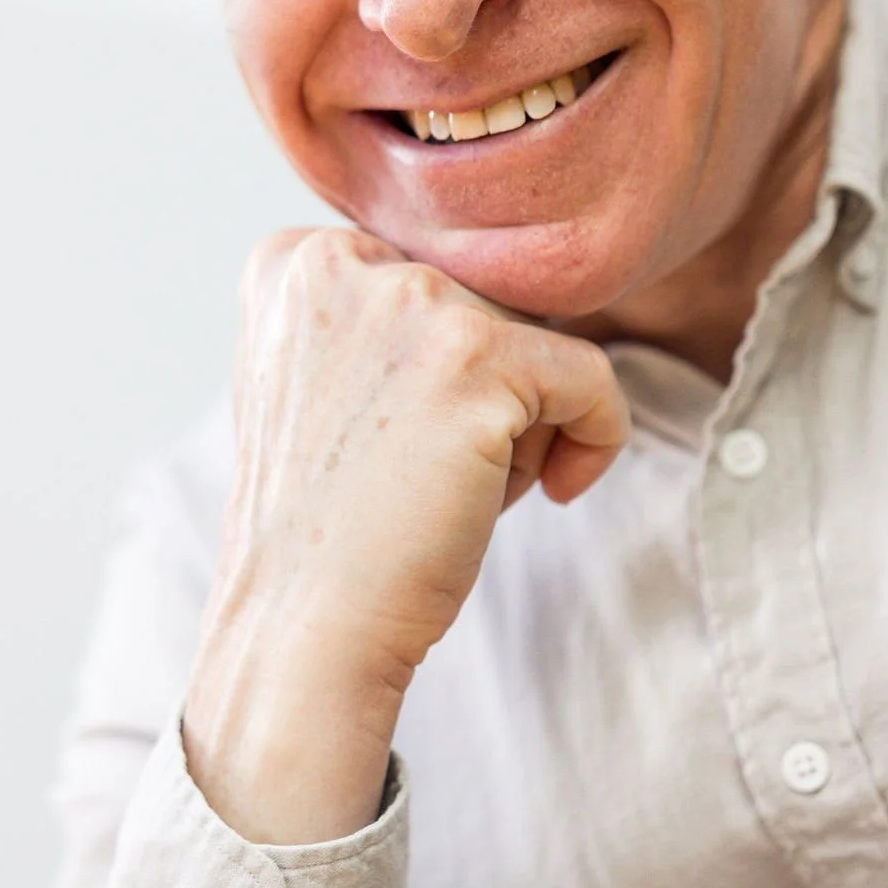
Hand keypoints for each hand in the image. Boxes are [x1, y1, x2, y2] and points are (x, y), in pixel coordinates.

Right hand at [182, 227, 626, 844]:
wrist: (307, 627)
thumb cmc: (331, 526)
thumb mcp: (323, 382)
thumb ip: (384, 316)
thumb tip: (505, 292)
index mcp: (292, 261)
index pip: (432, 281)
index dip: (437, 372)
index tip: (400, 441)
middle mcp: (339, 260)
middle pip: (486, 305)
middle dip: (484, 395)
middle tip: (424, 475)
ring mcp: (407, 303)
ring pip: (536, 340)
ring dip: (522, 424)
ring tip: (453, 487)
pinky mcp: (476, 356)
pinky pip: (592, 377)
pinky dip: (595, 440)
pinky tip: (549, 495)